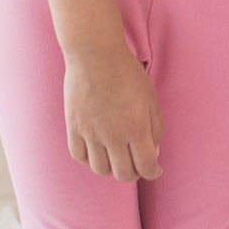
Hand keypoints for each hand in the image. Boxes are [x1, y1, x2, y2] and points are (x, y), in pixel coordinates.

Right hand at [63, 41, 159, 180]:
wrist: (95, 54)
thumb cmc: (127, 73)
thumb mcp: (151, 98)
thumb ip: (155, 128)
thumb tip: (153, 152)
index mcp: (136, 128)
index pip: (146, 167)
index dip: (153, 172)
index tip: (154, 169)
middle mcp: (113, 136)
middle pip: (123, 174)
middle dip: (134, 173)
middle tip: (136, 164)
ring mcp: (90, 133)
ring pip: (100, 169)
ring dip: (111, 168)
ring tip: (116, 156)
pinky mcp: (73, 127)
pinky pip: (79, 156)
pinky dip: (89, 158)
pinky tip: (97, 149)